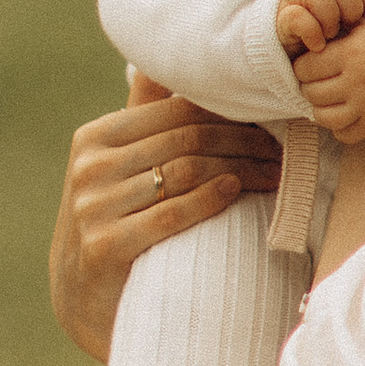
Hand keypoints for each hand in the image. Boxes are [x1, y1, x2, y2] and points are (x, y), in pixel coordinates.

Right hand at [48, 85, 281, 361]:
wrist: (81, 299)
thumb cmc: (114, 222)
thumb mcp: (119, 169)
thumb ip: (144, 119)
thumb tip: (170, 65)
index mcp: (94, 138)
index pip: (176, 111)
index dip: (229, 115)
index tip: (269, 124)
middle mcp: (89, 167)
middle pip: (186, 139)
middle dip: (244, 142)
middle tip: (283, 153)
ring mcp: (93, 207)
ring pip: (185, 171)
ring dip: (241, 169)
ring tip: (274, 175)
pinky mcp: (104, 247)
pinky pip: (171, 213)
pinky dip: (210, 199)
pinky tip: (237, 192)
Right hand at [275, 0, 364, 57]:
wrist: (294, 54)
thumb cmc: (331, 31)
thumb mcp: (354, 16)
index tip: (361, 16)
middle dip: (349, 9)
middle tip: (346, 28)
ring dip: (330, 20)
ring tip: (330, 36)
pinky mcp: (280, 19)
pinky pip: (298, 17)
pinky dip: (312, 34)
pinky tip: (318, 46)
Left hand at [293, 20, 364, 140]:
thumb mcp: (363, 26)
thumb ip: (336, 29)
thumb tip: (307, 36)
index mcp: (350, 53)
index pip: (304, 68)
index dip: (303, 66)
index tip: (311, 65)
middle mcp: (356, 81)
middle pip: (311, 92)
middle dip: (310, 87)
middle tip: (320, 82)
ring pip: (323, 117)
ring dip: (322, 109)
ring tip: (329, 99)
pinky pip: (344, 134)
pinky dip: (340, 127)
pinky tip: (346, 112)